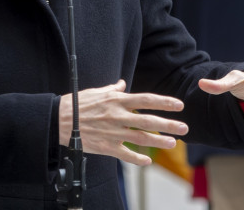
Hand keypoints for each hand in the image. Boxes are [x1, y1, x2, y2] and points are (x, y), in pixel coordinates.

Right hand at [58, 80, 187, 165]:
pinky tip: (148, 161)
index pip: (145, 99)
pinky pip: (125, 154)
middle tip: (184, 127)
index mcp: (116, 101)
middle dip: (168, 124)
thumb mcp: (96, 91)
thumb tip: (123, 83)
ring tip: (172, 143)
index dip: (164, 102)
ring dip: (159, 141)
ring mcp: (113, 132)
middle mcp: (118, 116)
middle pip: (148, 120)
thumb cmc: (76, 104)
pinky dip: (137, 158)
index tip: (179, 105)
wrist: (59, 120)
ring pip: (141, 138)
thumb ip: (112, 89)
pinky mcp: (106, 146)